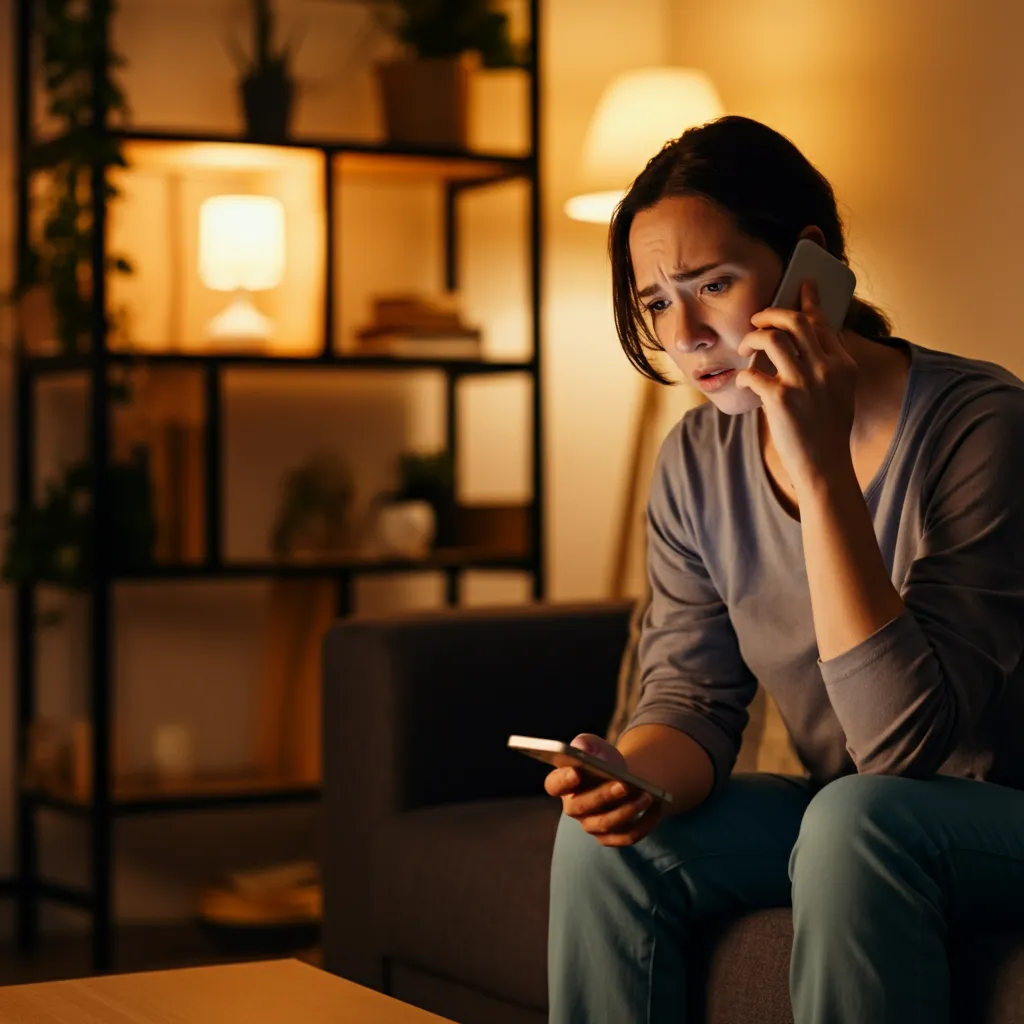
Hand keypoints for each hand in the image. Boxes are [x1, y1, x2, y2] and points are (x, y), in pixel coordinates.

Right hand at [543, 733, 662, 846]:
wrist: (621, 778)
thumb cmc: (603, 759)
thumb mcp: (595, 746)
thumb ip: (586, 744)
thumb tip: (582, 749)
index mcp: (562, 783)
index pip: (554, 785)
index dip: (563, 780)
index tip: (576, 771)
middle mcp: (573, 808)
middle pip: (582, 807)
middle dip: (603, 796)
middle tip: (624, 784)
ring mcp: (591, 826)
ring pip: (606, 824)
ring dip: (628, 810)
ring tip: (648, 795)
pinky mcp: (611, 837)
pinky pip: (627, 836)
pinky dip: (644, 823)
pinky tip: (657, 806)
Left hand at [735, 278, 857, 493]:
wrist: (825, 466)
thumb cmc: (827, 431)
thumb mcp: (840, 392)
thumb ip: (828, 364)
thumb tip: (809, 338)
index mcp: (843, 364)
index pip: (822, 321)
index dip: (809, 300)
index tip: (803, 284)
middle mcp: (826, 368)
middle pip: (795, 321)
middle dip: (771, 313)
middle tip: (757, 318)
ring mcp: (803, 382)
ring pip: (771, 338)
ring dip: (752, 338)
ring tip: (745, 347)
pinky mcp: (781, 399)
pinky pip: (753, 372)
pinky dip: (745, 375)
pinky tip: (747, 382)